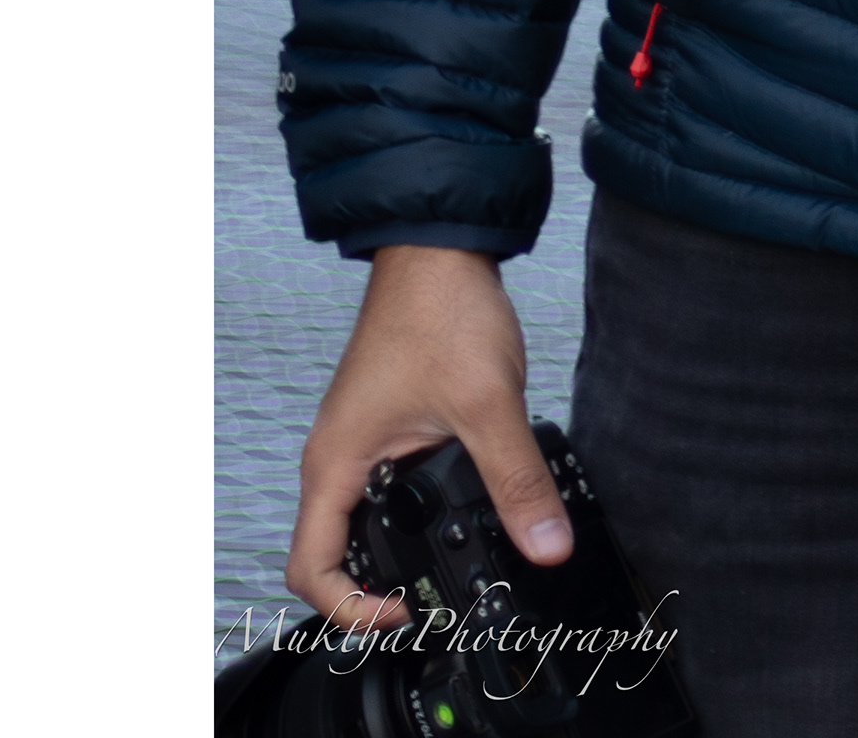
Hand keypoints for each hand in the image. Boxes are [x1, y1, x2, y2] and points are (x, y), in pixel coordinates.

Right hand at [285, 244, 571, 630]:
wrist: (441, 246)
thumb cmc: (440, 309)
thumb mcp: (488, 404)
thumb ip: (518, 481)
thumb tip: (546, 544)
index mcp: (335, 463)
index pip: (310, 569)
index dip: (350, 608)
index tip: (405, 611)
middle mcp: (336, 457)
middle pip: (333, 553)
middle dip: (376, 586)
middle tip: (434, 598)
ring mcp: (359, 440)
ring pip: (362, 520)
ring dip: (399, 547)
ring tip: (453, 561)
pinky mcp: (385, 425)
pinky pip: (386, 487)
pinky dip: (416, 509)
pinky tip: (463, 507)